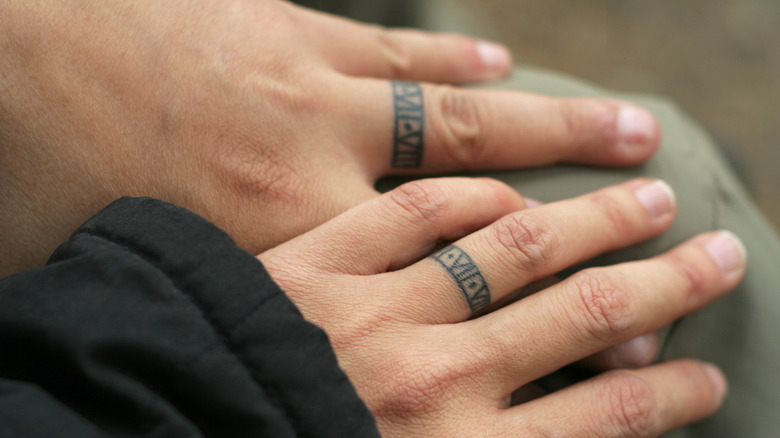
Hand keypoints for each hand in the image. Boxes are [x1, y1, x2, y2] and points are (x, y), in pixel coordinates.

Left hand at [0, 0, 658, 274]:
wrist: (0, 43)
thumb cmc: (43, 169)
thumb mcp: (141, 272)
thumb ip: (223, 309)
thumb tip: (271, 347)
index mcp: (288, 244)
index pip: (445, 285)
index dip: (535, 302)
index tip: (614, 313)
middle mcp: (321, 168)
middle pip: (485, 185)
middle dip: (584, 192)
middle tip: (659, 187)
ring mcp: (312, 89)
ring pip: (457, 108)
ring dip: (546, 115)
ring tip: (619, 122)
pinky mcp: (290, 28)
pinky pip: (394, 50)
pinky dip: (453, 58)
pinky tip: (500, 58)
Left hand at [259, 177, 744, 436]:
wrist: (149, 436)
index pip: (602, 420)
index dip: (667, 393)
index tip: (706, 374)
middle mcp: (434, 379)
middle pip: (581, 318)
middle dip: (662, 286)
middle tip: (716, 254)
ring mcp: (374, 311)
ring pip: (513, 251)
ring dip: (592, 223)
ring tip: (650, 196)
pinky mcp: (313, 262)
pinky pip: (416, 213)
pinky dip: (475, 197)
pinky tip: (513, 186)